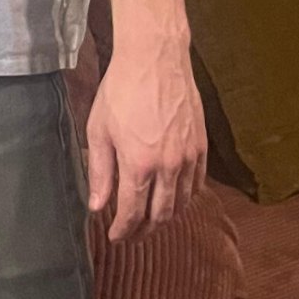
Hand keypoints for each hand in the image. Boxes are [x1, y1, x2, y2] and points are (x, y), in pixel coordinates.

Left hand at [86, 47, 207, 241]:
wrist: (155, 61)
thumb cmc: (120, 92)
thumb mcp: (99, 131)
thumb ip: (100, 172)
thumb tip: (97, 206)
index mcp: (139, 165)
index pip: (133, 213)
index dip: (123, 231)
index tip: (114, 237)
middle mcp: (168, 168)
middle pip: (160, 214)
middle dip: (144, 230)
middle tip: (131, 235)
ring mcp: (189, 158)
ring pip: (182, 203)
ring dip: (165, 217)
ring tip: (150, 220)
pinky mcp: (201, 147)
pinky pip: (197, 185)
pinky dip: (185, 198)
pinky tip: (173, 198)